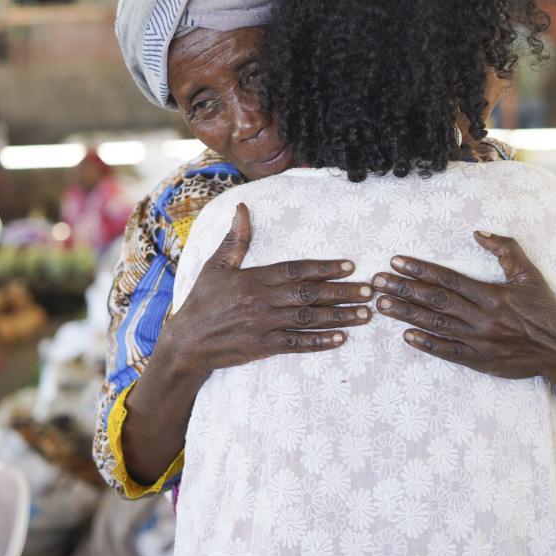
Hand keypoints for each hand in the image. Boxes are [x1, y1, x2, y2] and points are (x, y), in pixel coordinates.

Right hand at [168, 203, 372, 377]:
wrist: (186, 342)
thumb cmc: (202, 301)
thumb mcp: (216, 266)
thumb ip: (235, 239)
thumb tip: (242, 208)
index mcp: (254, 278)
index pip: (295, 269)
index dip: (324, 268)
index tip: (349, 266)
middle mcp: (262, 300)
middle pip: (309, 294)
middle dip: (342, 292)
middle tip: (368, 290)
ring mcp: (264, 325)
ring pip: (308, 319)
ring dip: (339, 316)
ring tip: (364, 314)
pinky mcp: (263, 347)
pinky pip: (297, 344)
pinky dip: (320, 342)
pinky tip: (341, 338)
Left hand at [372, 231, 555, 381]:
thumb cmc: (543, 309)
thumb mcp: (528, 274)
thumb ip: (505, 249)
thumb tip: (477, 233)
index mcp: (492, 294)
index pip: (448, 279)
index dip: (420, 269)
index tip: (395, 261)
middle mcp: (482, 317)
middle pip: (435, 300)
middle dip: (403, 289)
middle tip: (376, 283)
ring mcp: (480, 340)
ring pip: (437, 325)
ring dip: (406, 314)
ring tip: (382, 305)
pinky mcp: (481, 361)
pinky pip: (450, 353)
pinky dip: (427, 345)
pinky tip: (406, 337)